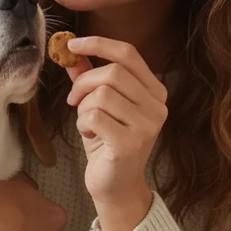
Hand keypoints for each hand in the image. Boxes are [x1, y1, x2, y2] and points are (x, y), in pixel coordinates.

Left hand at [64, 36, 166, 230]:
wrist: (115, 186)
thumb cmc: (107, 142)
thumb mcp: (99, 105)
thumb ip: (89, 78)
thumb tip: (72, 52)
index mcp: (155, 91)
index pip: (128, 54)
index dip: (98, 44)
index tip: (72, 44)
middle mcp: (157, 106)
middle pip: (112, 72)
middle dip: (83, 83)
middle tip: (73, 100)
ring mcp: (147, 125)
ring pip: (101, 94)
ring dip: (83, 107)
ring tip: (88, 123)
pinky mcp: (130, 143)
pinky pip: (94, 116)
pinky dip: (83, 123)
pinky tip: (91, 135)